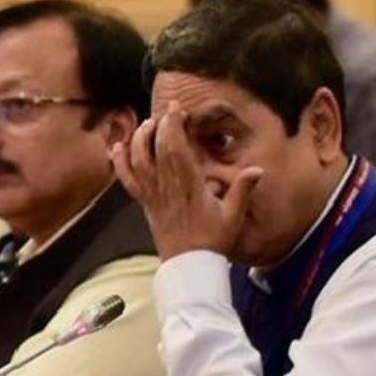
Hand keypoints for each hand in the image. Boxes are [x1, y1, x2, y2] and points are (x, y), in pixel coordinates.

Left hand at [110, 106, 261, 260]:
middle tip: (168, 111)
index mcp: (189, 186)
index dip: (174, 125)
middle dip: (160, 125)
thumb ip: (243, 191)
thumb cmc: (212, 242)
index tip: (177, 109)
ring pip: (138, 159)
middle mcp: (167, 187)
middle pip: (156, 148)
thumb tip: (258, 170)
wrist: (189, 266)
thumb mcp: (234, 217)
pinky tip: (117, 148)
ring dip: (140, 138)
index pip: (176, 148)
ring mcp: (153, 195)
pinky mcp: (145, 204)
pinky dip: (120, 162)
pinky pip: (127, 179)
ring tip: (148, 125)